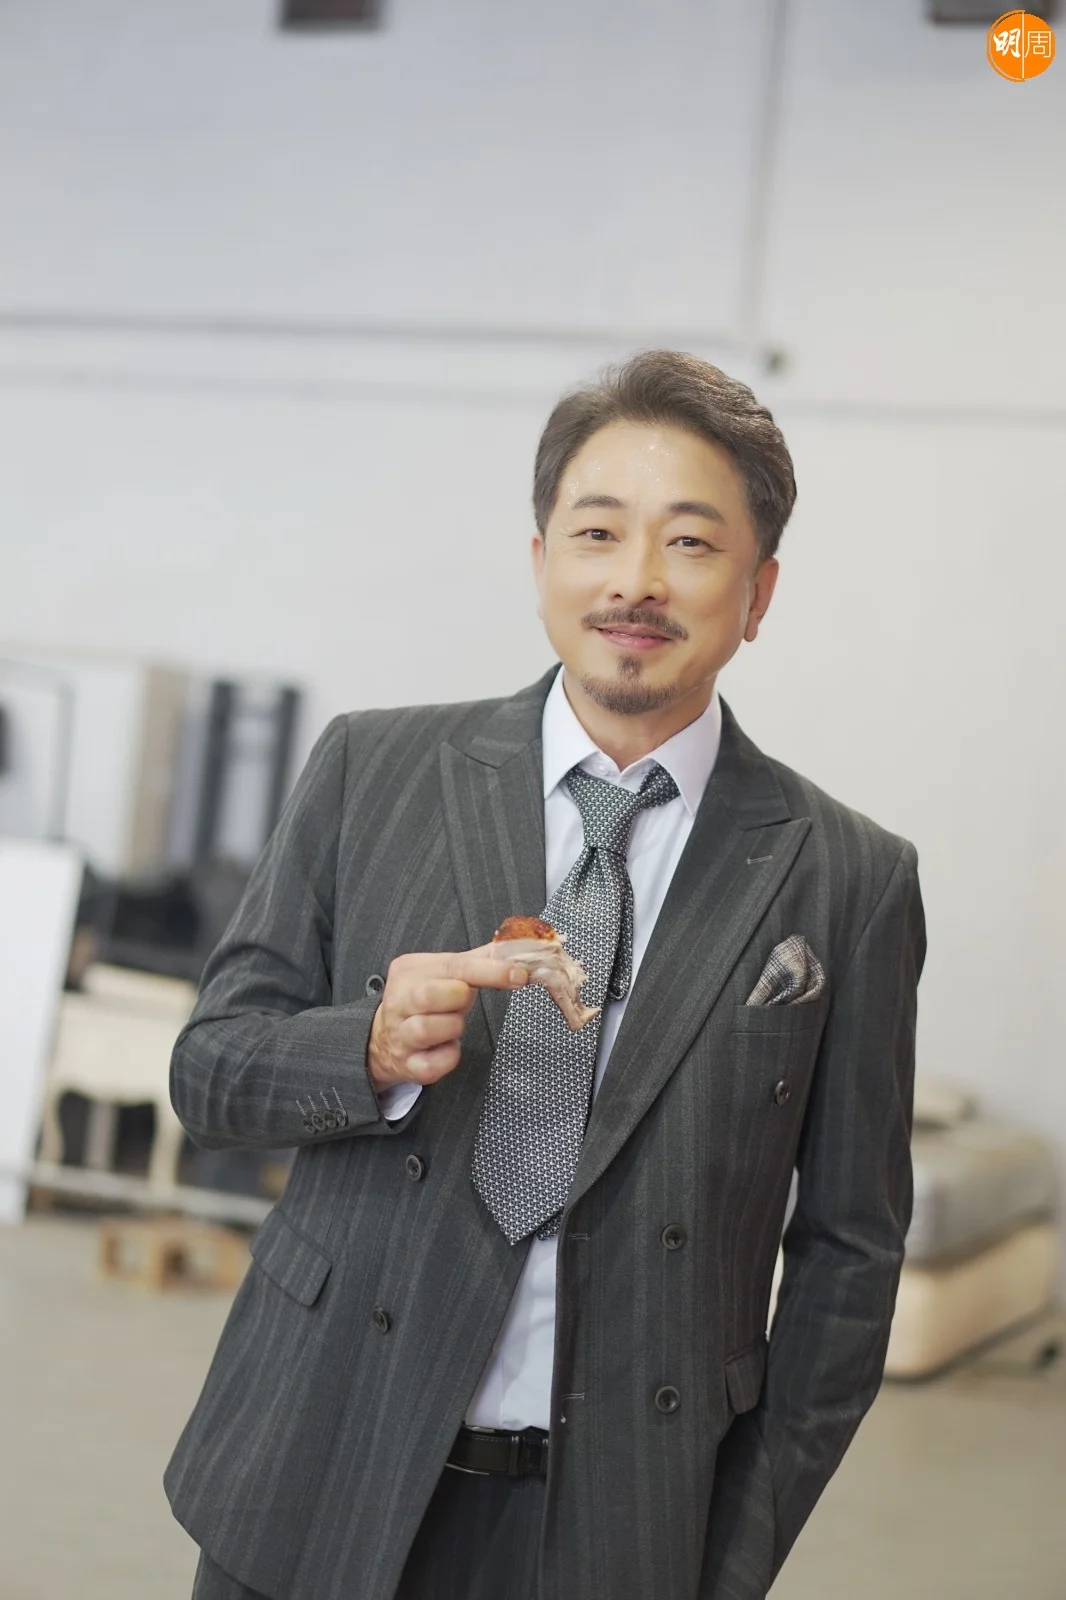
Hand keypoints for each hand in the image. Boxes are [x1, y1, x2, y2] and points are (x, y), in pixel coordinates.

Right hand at [366, 944, 528, 1090]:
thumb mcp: (444, 974)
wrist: (387, 1039)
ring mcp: (400, 1034)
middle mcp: (399, 1000)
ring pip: (427, 1029)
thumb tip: (513, 947)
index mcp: (410, 970)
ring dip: (453, 1027)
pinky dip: (449, 1057)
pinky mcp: (408, 1065)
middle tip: (464, 1002)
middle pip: (430, 995)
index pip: (454, 965)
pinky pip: (433, 1064)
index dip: (491, 970)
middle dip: (459, 999)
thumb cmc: (425, 1003)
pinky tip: (448, 1047)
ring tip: (453, 1024)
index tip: (519, 975)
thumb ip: (478, 960)